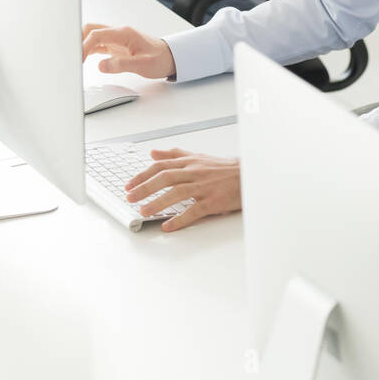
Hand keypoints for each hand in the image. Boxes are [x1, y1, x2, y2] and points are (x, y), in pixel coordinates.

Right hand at [81, 23, 175, 78]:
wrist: (170, 57)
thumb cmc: (160, 59)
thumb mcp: (143, 64)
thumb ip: (122, 64)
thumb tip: (102, 65)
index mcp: (124, 33)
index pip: (96, 34)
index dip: (83, 45)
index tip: (77, 58)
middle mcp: (118, 32)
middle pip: (90, 29)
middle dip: (78, 40)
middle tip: (72, 57)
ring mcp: (116, 38)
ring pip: (92, 35)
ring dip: (81, 45)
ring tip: (74, 59)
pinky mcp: (115, 45)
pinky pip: (97, 43)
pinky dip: (88, 49)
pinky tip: (83, 58)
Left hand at [125, 147, 240, 231]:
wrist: (249, 176)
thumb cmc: (224, 169)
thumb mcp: (199, 157)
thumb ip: (175, 155)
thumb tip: (153, 153)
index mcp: (190, 162)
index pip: (161, 166)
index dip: (143, 175)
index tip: (129, 185)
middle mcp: (196, 172)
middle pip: (166, 177)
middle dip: (145, 187)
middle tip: (130, 197)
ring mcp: (205, 187)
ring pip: (178, 192)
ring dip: (158, 202)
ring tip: (143, 211)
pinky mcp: (214, 201)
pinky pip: (195, 210)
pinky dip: (180, 219)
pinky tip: (168, 226)